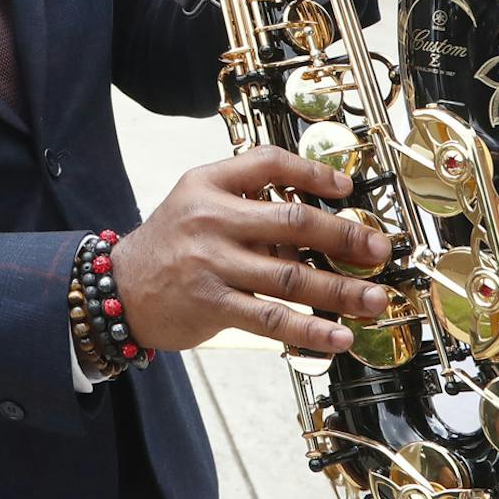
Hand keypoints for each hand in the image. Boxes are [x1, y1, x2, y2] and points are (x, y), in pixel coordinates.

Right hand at [112, 148, 393, 354]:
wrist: (120, 288)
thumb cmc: (170, 244)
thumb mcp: (195, 201)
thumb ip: (244, 198)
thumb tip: (315, 211)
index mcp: (207, 184)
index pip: (267, 163)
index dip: (312, 172)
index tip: (346, 189)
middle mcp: (209, 219)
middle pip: (291, 222)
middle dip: (344, 237)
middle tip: (378, 250)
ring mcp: (210, 263)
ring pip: (289, 276)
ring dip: (340, 290)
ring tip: (374, 298)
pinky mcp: (211, 304)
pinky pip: (270, 319)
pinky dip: (309, 329)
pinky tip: (338, 335)